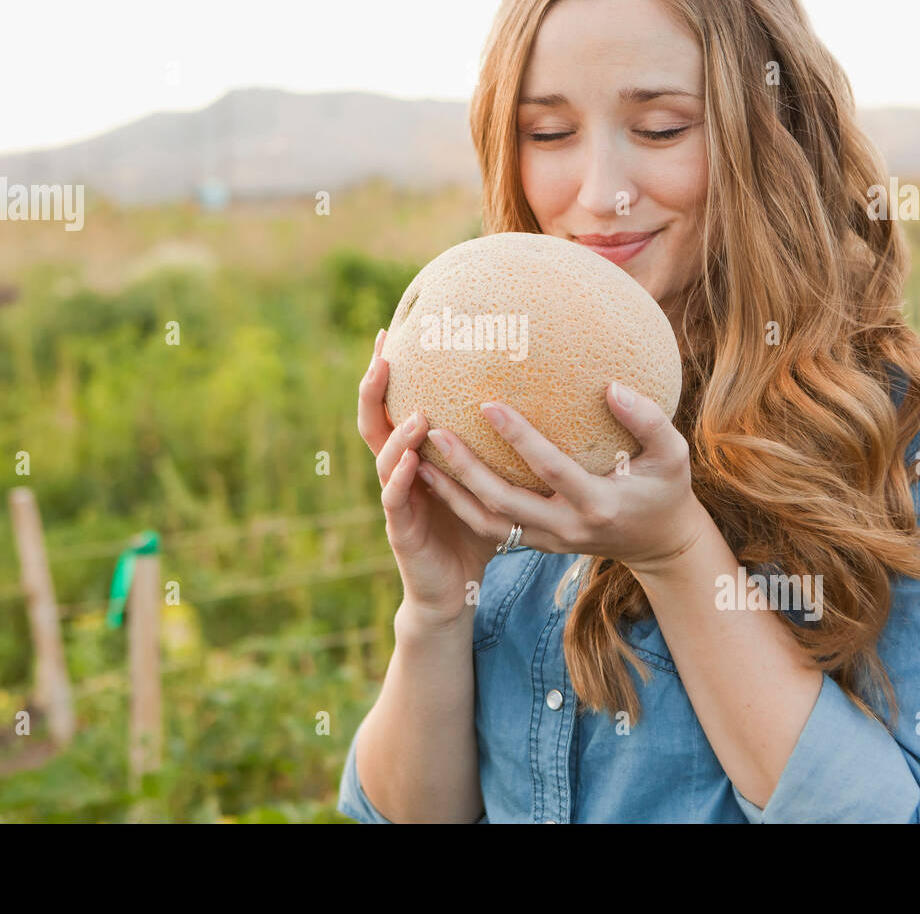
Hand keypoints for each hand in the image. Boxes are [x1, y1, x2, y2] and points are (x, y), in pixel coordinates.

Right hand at [358, 328, 510, 627]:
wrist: (453, 589)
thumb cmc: (475, 530)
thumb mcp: (490, 480)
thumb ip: (501, 445)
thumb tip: (545, 402)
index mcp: (413, 456)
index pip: (394, 403)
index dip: (387, 372)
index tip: (390, 330)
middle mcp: (396, 471)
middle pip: (375, 420)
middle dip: (373, 388)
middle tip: (383, 352)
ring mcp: (394, 500)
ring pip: (383, 457)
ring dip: (398, 433)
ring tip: (417, 412)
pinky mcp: (400, 530)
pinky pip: (396, 499)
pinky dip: (400, 477)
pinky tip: (412, 460)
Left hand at [415, 380, 712, 576]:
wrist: (659, 543)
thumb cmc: (666, 489)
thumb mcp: (674, 455)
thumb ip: (648, 420)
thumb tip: (612, 387)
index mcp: (599, 504)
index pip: (551, 469)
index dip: (519, 439)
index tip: (488, 404)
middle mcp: (567, 528)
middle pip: (504, 503)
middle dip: (466, 469)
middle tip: (434, 431)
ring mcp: (548, 541)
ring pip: (488, 522)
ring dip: (451, 492)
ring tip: (418, 457)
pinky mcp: (535, 544)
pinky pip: (490, 527)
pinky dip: (459, 504)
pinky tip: (434, 476)